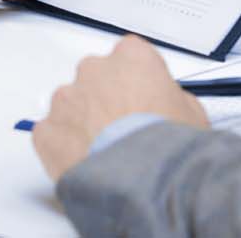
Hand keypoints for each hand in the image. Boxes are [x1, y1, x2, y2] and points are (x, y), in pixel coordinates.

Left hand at [32, 35, 207, 181]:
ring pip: (70, 105)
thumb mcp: (193, 114)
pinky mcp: (46, 130)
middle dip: (105, 101)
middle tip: (122, 132)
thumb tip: (165, 105)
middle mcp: (93, 69)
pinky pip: (50, 134)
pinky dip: (62, 148)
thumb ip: (171, 96)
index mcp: (131, 57)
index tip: (142, 103)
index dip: (137, 84)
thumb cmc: (169, 147)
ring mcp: (66, 98)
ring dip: (82, 124)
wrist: (143, 183)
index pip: (130, 58)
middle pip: (96, 79)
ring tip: (104, 154)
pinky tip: (83, 165)